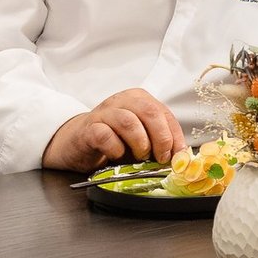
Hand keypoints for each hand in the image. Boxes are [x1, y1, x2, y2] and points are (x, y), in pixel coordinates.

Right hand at [43, 89, 184, 170]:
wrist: (76, 142)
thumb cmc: (112, 140)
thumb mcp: (140, 138)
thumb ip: (159, 142)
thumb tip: (181, 157)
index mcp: (138, 99)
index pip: (164, 113)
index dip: (175, 136)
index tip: (178, 156)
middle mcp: (122, 101)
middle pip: (149, 112)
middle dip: (161, 138)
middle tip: (161, 157)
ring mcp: (103, 113)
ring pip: (128, 121)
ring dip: (139, 144)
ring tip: (139, 157)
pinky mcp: (88, 129)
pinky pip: (105, 136)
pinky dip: (116, 149)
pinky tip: (117, 156)